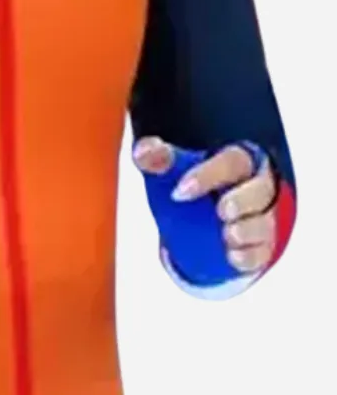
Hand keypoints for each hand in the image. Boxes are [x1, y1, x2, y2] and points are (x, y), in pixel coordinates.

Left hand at [135, 137, 276, 275]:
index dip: (208, 176)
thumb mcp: (173, 164)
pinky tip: (232, 256)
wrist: (202, 210)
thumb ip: (156, 155)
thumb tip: (143, 153)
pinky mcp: (261, 245)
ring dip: (248, 230)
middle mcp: (257, 187)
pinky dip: (250, 256)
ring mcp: (263, 217)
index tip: (179, 192)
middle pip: (260, 191)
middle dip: (243, 201)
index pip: (231, 162)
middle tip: (221, 210)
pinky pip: (263, 252)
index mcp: (238, 160)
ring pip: (265, 223)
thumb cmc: (190, 177)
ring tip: (227, 235)